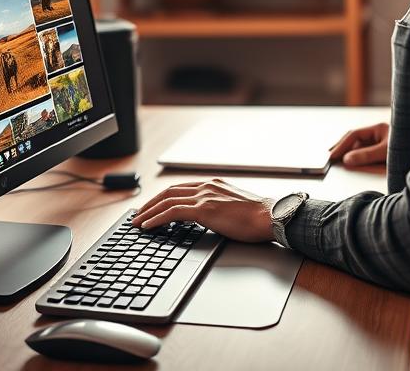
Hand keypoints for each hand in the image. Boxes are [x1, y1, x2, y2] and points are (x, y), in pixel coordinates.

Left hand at [130, 178, 273, 242]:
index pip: (180, 188)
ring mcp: (205, 196)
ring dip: (148, 212)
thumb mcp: (234, 205)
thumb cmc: (258, 217)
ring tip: (137, 222)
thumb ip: (219, 206)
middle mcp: (206, 186)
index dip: (162, 197)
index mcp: (212, 184)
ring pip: (167, 201)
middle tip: (138, 215)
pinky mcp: (204, 209)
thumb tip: (209, 217)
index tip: (152, 205)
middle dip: (150, 203)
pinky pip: (172, 212)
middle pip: (169, 192)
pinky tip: (148, 226)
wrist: (271, 216)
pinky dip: (157, 218)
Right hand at [329, 123, 388, 166]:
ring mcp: (382, 145)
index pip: (354, 134)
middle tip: (331, 159)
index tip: (333, 155)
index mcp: (378, 129)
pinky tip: (354, 166)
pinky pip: (368, 157)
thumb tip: (347, 159)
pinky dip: (359, 161)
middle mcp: (379, 135)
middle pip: (355, 141)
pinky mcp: (384, 156)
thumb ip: (367, 155)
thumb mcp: (386, 152)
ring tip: (340, 163)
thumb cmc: (408, 151)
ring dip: (351, 156)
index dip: (342, 145)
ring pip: (360, 149)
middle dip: (343, 149)